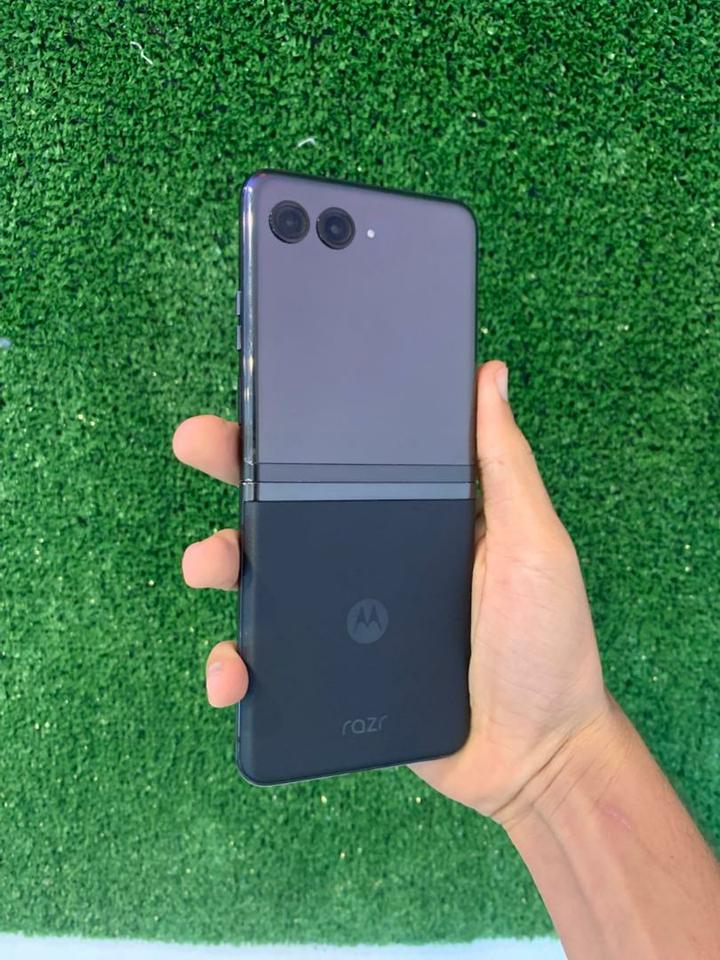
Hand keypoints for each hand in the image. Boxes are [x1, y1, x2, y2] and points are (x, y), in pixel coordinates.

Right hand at [172, 361, 611, 822]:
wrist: (533, 757)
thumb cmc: (546, 645)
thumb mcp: (534, 544)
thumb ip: (506, 465)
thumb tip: (488, 374)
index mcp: (414, 518)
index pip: (347, 461)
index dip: (299, 429)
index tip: (257, 397)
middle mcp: (372, 560)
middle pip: (290, 510)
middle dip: (236, 474)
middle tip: (195, 444)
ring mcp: (345, 619)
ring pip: (264, 580)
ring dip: (220, 563)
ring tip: (203, 565)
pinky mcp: (329, 675)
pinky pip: (268, 662)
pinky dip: (238, 665)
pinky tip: (232, 676)